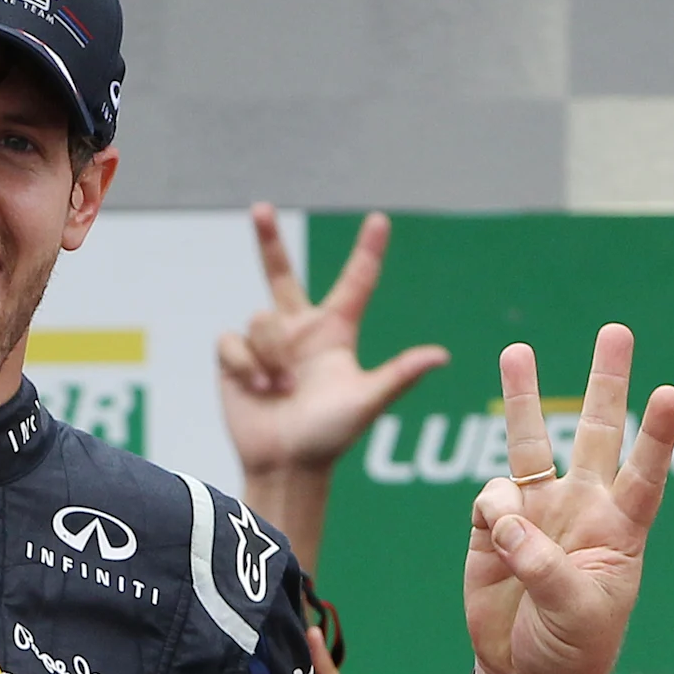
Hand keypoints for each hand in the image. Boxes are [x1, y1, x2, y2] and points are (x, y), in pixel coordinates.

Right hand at [218, 207, 447, 479]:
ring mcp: (267, 344)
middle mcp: (301, 331)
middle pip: (281, 274)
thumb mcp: (366, 402)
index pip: (356, 282)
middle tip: (260, 208)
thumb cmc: (330, 437)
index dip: (368, 250)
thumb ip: (398, 375)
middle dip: (267, 240)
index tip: (380, 219)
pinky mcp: (235, 358)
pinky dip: (244, 364)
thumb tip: (441, 356)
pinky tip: (256, 388)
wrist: (284, 464)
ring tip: (280, 387)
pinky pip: (232, 339)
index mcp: (336, 333)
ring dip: (270, 354)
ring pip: (261, 318)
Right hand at [464, 327, 673, 673]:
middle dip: (606, 381)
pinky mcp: (493, 526)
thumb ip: (546, 567)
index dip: (657, 435)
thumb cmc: (572, 647)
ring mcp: (537, 512)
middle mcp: (583, 507)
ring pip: (532, 442)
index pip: (645, 473)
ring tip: (517, 350)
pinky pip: (489, 497)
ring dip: (524, 397)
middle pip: (596, 431)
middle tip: (616, 331)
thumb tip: (508, 520)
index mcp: (620, 529)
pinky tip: (498, 536)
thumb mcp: (577, 614)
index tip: (670, 394)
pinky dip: (492, 508)